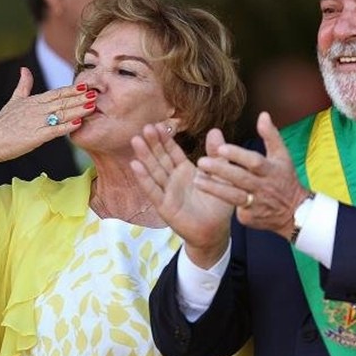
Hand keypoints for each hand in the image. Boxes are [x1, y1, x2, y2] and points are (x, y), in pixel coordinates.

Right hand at [0, 67, 94, 163]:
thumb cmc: (1, 124)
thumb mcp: (13, 100)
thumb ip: (23, 85)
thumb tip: (24, 69)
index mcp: (33, 101)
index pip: (57, 93)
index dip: (73, 90)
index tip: (88, 86)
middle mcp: (36, 109)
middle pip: (62, 101)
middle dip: (80, 98)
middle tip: (97, 93)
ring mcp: (36, 122)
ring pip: (61, 114)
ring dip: (78, 109)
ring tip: (93, 106)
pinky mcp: (34, 136)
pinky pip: (54, 130)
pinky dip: (67, 126)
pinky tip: (79, 123)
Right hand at [131, 124, 233, 267]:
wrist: (215, 231)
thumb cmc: (218, 204)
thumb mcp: (220, 175)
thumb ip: (216, 154)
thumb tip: (215, 130)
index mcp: (185, 170)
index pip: (172, 151)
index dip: (165, 139)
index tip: (157, 124)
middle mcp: (173, 179)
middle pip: (160, 158)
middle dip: (153, 143)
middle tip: (145, 127)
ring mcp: (167, 192)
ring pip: (154, 171)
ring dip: (145, 156)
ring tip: (136, 141)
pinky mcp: (164, 206)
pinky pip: (153, 190)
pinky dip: (144, 178)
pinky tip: (135, 165)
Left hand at [195, 112, 309, 239]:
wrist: (295, 212)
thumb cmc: (284, 179)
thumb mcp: (282, 156)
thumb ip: (271, 135)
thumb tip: (263, 114)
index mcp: (271, 170)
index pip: (254, 161)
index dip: (238, 155)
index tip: (222, 148)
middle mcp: (263, 187)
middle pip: (240, 179)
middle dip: (220, 170)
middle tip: (201, 161)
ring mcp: (256, 204)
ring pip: (233, 197)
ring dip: (214, 189)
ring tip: (196, 180)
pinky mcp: (249, 217)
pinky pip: (233, 209)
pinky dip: (220, 203)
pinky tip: (204, 197)